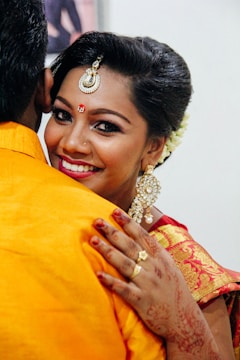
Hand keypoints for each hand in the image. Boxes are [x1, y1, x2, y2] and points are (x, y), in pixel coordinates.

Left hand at [90, 209, 201, 337]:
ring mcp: (148, 283)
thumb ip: (154, 252)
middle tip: (97, 221)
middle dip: (113, 232)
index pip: (142, 235)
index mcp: (160, 257)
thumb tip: (139, 236)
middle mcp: (154, 267)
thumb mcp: (169, 267)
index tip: (114, 211)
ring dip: (108, 251)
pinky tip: (98, 274)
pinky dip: (111, 281)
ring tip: (93, 240)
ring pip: (125, 263)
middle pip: (130, 246)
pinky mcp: (142, 301)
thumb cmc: (174, 291)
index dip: (128, 222)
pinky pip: (124, 289)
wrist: (185, 320)